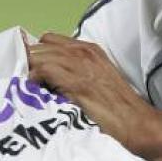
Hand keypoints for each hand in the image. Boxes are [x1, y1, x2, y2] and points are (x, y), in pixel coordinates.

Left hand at [24, 33, 153, 150]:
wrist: (134, 121)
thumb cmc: (117, 107)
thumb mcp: (96, 79)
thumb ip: (76, 72)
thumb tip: (51, 78)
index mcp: (90, 49)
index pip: (50, 40)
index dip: (38, 54)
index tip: (31, 69)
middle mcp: (83, 51)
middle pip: (41, 46)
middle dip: (31, 62)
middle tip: (28, 80)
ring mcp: (79, 64)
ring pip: (39, 55)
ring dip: (30, 71)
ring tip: (31, 87)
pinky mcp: (75, 80)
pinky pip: (43, 70)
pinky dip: (35, 80)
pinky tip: (37, 91)